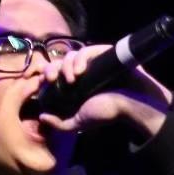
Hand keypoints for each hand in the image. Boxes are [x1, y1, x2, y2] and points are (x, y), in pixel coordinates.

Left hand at [37, 45, 172, 138]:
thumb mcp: (79, 122)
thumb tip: (42, 117)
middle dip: (50, 69)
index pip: (54, 74)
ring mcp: (92, 62)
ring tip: (70, 79)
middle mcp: (81, 72)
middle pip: (58, 62)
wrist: (131, 106)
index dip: (46, 75)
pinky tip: (80, 71)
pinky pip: (86, 51)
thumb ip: (60, 124)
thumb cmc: (108, 113)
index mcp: (74, 86)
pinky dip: (79, 59)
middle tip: (50, 80)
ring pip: (70, 55)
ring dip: (65, 65)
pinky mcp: (102, 54)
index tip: (43, 83)